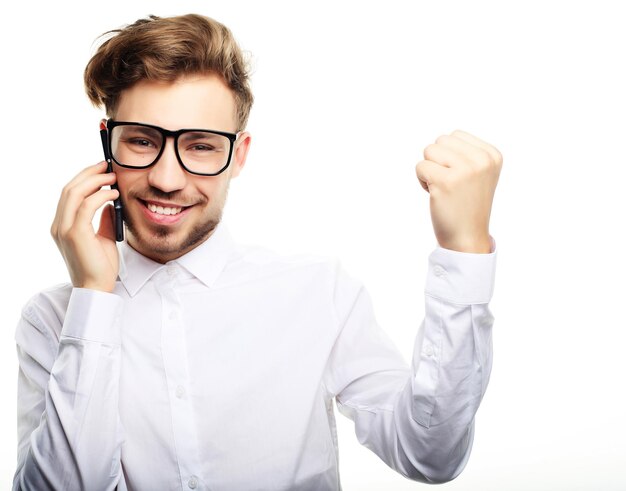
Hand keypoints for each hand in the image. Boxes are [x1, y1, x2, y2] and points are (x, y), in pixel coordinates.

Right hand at [51, 161, 120, 291]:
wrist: (97, 288)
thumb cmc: (100, 266)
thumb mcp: (103, 237)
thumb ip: (103, 219)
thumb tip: (109, 202)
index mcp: (62, 226)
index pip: (69, 194)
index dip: (83, 178)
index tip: (101, 169)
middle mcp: (58, 225)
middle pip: (69, 189)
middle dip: (89, 174)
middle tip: (107, 166)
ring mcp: (64, 229)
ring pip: (74, 194)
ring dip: (94, 181)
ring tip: (112, 177)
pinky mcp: (74, 234)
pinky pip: (86, 206)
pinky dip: (100, 196)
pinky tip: (113, 194)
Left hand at [415, 130, 501, 252]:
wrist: (467, 238)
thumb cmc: (467, 205)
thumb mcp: (479, 174)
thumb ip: (467, 153)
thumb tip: (443, 138)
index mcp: (492, 156)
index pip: (456, 135)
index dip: (449, 156)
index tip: (459, 177)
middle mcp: (482, 160)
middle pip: (441, 141)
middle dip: (437, 161)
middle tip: (449, 183)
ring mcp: (466, 170)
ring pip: (429, 150)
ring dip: (429, 169)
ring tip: (443, 188)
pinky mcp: (446, 181)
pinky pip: (420, 166)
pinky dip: (422, 181)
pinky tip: (435, 194)